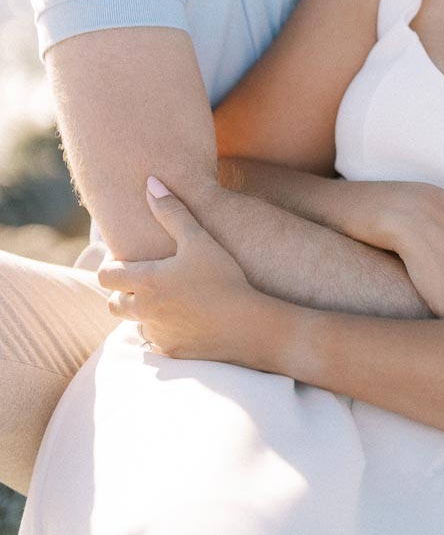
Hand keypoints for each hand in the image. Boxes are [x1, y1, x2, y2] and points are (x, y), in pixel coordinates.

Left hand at [98, 177, 258, 362]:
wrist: (247, 325)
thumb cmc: (223, 277)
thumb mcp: (199, 239)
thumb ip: (172, 211)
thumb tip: (150, 183)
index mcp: (146, 282)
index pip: (105, 275)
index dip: (112, 265)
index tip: (131, 258)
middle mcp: (143, 311)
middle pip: (112, 303)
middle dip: (122, 291)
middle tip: (146, 279)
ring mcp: (156, 335)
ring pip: (134, 323)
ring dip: (143, 311)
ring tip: (168, 298)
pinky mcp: (170, 351)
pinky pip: (156, 341)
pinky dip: (163, 329)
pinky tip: (185, 318)